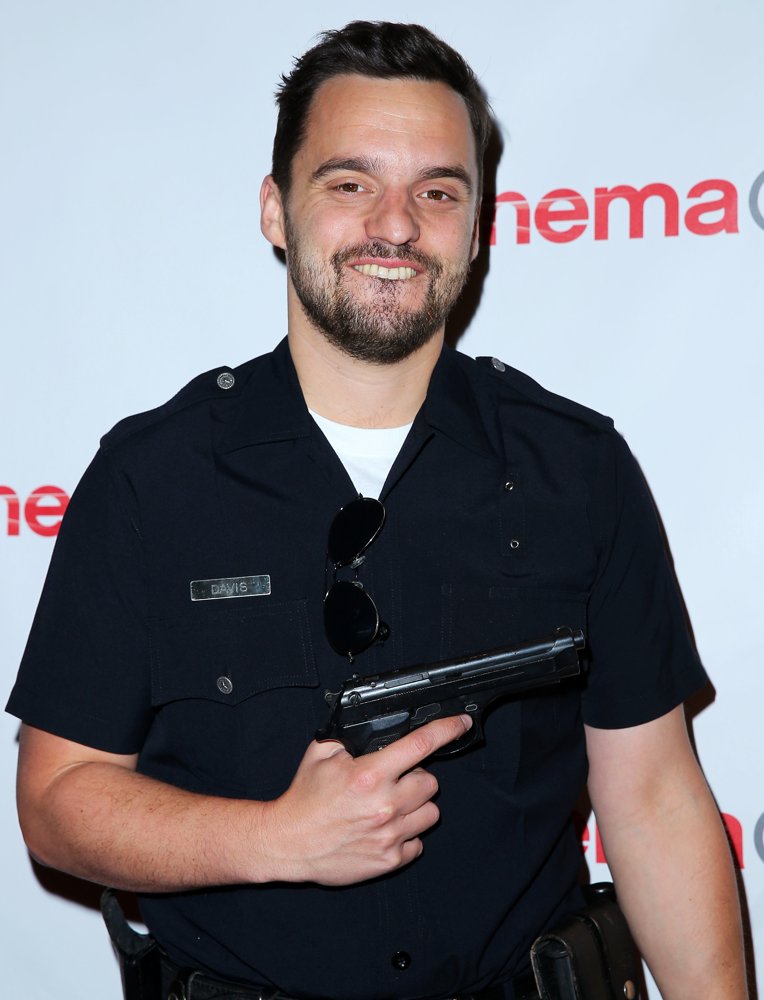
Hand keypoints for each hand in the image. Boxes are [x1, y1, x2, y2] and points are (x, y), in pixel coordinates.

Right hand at [257, 714, 471, 885]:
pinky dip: (407, 835)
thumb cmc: (304, 799)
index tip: (460, 723)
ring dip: (416, 806)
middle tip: (393, 781)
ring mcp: (390, 835)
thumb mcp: (321, 754)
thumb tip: (375, 727)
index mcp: (370, 774)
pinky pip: (418, 843)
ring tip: (391, 806)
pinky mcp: (389, 860)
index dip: (447, 729)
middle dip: (415, 777)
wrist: (288, 843)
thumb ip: (351, 736)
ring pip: (431, 813)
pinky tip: (386, 829)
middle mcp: (385, 805)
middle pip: (431, 782)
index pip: (421, 744)